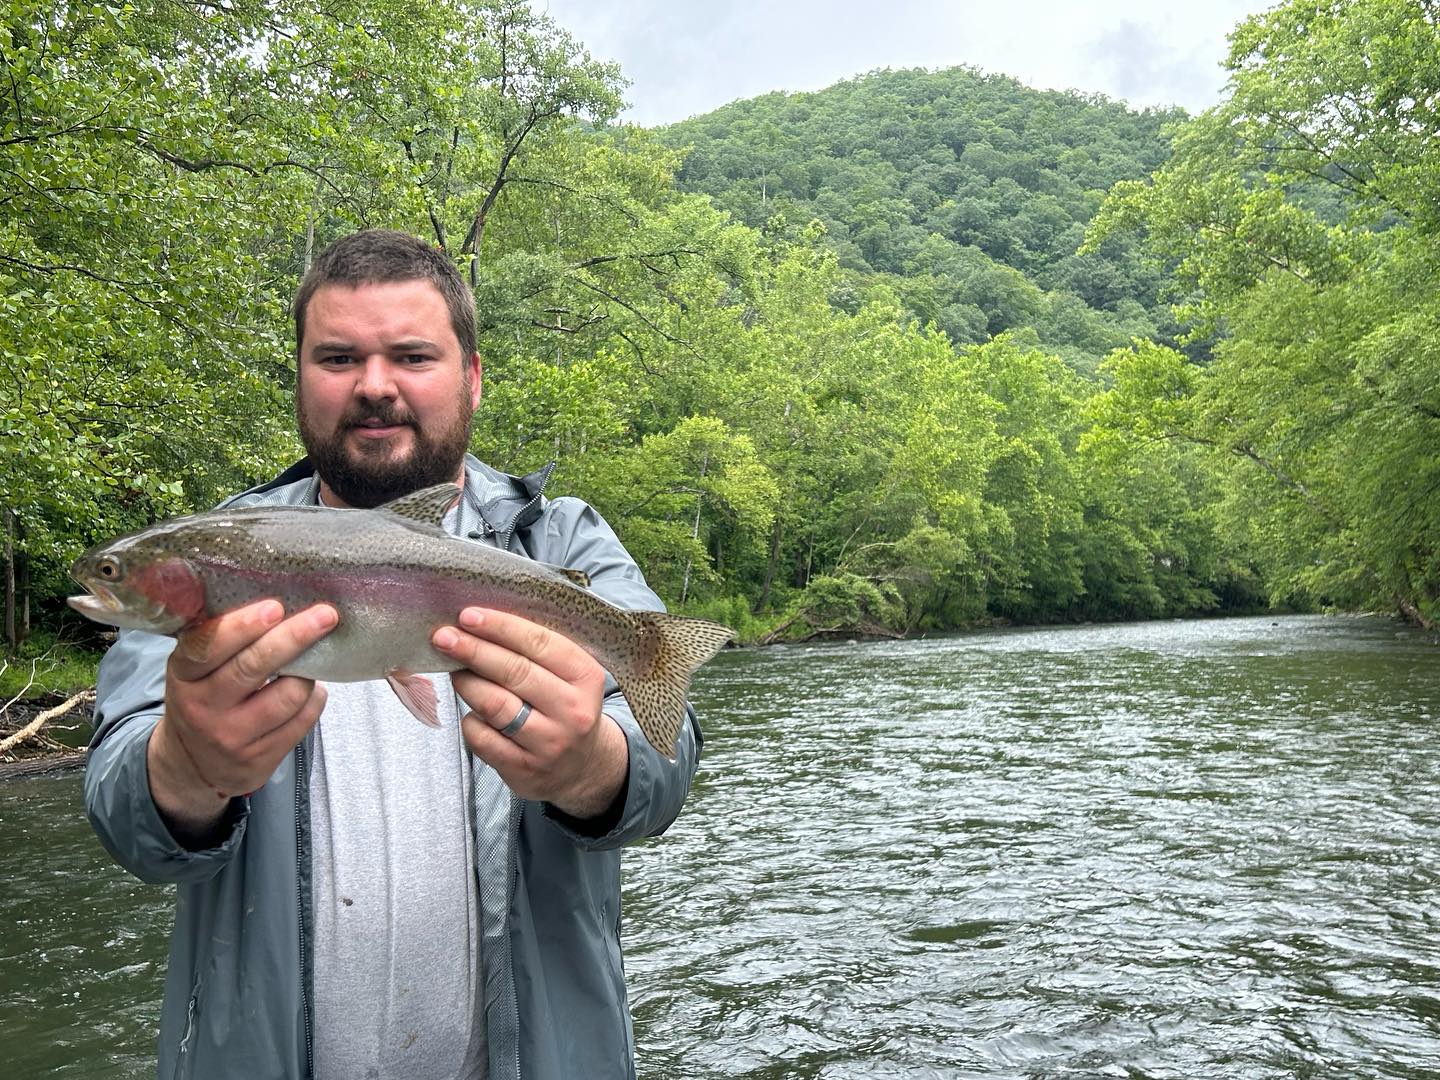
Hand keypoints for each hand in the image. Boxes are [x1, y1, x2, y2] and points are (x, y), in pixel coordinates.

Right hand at [148, 599, 337, 842]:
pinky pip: (304, 720)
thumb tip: (278, 603)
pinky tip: (308, 692)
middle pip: (254, 667)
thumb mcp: (195, 670)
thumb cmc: (205, 697)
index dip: (243, 626)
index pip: (210, 646)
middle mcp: (203, 707)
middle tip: (325, 615)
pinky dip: (314, 698)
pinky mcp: (259, 759)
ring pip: (289, 694)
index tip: (275, 606)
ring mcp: (231, 737)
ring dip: (308, 673)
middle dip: (294, 636)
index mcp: (184, 675)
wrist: (192, 764)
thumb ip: (221, 641)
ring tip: (308, 663)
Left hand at [433, 607, 628, 819]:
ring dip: (467, 683)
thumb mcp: (570, 675)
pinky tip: (472, 711)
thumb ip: (537, 650)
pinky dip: (470, 720)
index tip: (468, 615)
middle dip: (473, 650)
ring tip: (453, 669)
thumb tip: (481, 621)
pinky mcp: (524, 769)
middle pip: (514, 672)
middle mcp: (572, 711)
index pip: (540, 643)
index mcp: (586, 677)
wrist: (582, 766)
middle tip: (443, 636)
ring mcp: (549, 743)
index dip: (500, 626)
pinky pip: (482, 738)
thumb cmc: (564, 706)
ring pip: (495, 705)